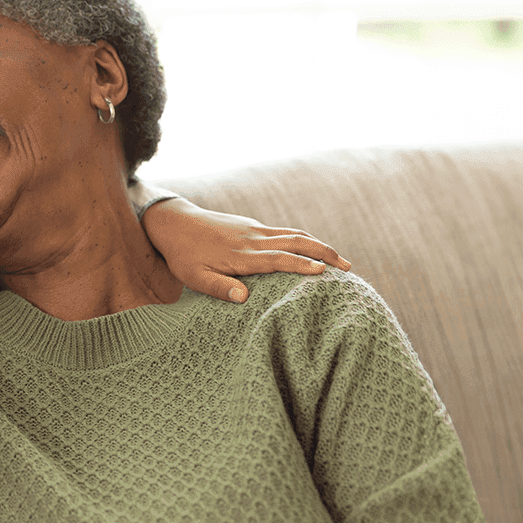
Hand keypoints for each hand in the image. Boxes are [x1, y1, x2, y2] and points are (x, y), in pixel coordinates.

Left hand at [142, 197, 352, 303]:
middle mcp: (253, 240)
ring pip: (294, 234)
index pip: (279, 259)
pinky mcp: (253, 227)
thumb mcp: (195, 278)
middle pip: (296, 242)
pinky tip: (312, 250)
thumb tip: (245, 298)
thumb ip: (220, 288)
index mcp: (242, 256)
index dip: (302, 266)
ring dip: (319, 245)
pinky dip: (305, 239)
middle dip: (324, 253)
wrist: (174, 223)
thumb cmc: (184, 256)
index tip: (325, 272)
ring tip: (340, 260)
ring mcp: (255, 231)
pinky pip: (285, 232)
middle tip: (348, 267)